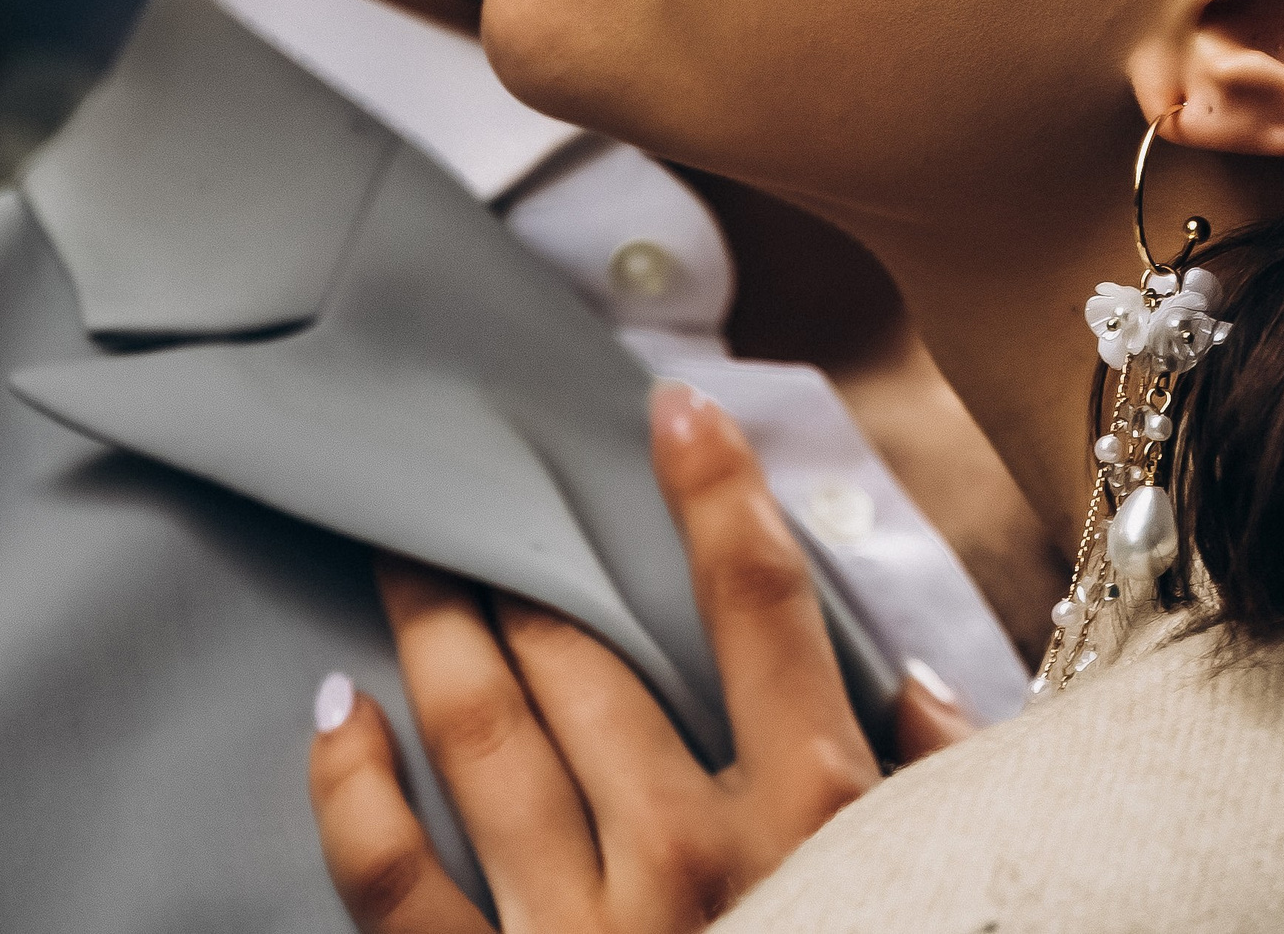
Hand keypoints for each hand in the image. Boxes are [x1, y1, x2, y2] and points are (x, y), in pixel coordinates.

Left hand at [309, 382, 975, 932]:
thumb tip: (921, 687)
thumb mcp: (946, 883)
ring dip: (438, 631)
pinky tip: (335, 713)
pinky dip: (349, 788)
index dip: (713, 491)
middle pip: (590, 658)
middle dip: (527, 565)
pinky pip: (388, 882)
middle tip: (473, 494)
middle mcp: (692, 853)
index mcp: (819, 814)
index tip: (668, 401)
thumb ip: (949, 786)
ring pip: (485, 735)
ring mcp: (581, 926)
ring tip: (403, 562)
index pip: (762, 608)